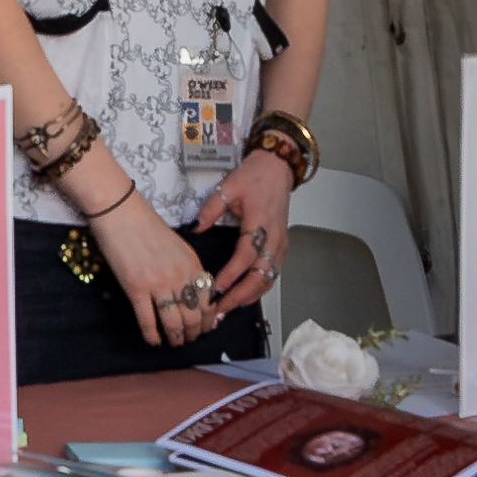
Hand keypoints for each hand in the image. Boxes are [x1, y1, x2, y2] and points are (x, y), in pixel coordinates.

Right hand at [94, 185, 225, 351]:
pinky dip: (152, 335)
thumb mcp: (178, 247)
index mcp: (193, 264)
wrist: (121, 213)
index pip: (208, 301)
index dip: (208, 319)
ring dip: (176, 337)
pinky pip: (147, 320)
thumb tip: (193, 294)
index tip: (205, 328)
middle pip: (193, 316)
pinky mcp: (135, 289)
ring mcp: (157, 284)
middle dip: (193, 333)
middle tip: (189, 339)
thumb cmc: (148, 226)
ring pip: (173, 322)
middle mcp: (180, 277)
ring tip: (174, 343)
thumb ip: (188, 270)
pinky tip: (153, 341)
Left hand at [193, 152, 291, 310]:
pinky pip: (272, 274)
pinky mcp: (282, 247)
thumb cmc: (253, 176)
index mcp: (260, 223)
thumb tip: (195, 228)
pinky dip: (259, 288)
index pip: (246, 257)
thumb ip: (211, 209)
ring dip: (249, 296)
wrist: (277, 168)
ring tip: (228, 307)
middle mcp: (273, 238)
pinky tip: (243, 296)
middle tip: (220, 309)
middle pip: (261, 276)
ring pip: (269, 279)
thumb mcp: (228, 187)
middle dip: (240, 295)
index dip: (232, 275)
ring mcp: (280, 244)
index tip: (215, 289)